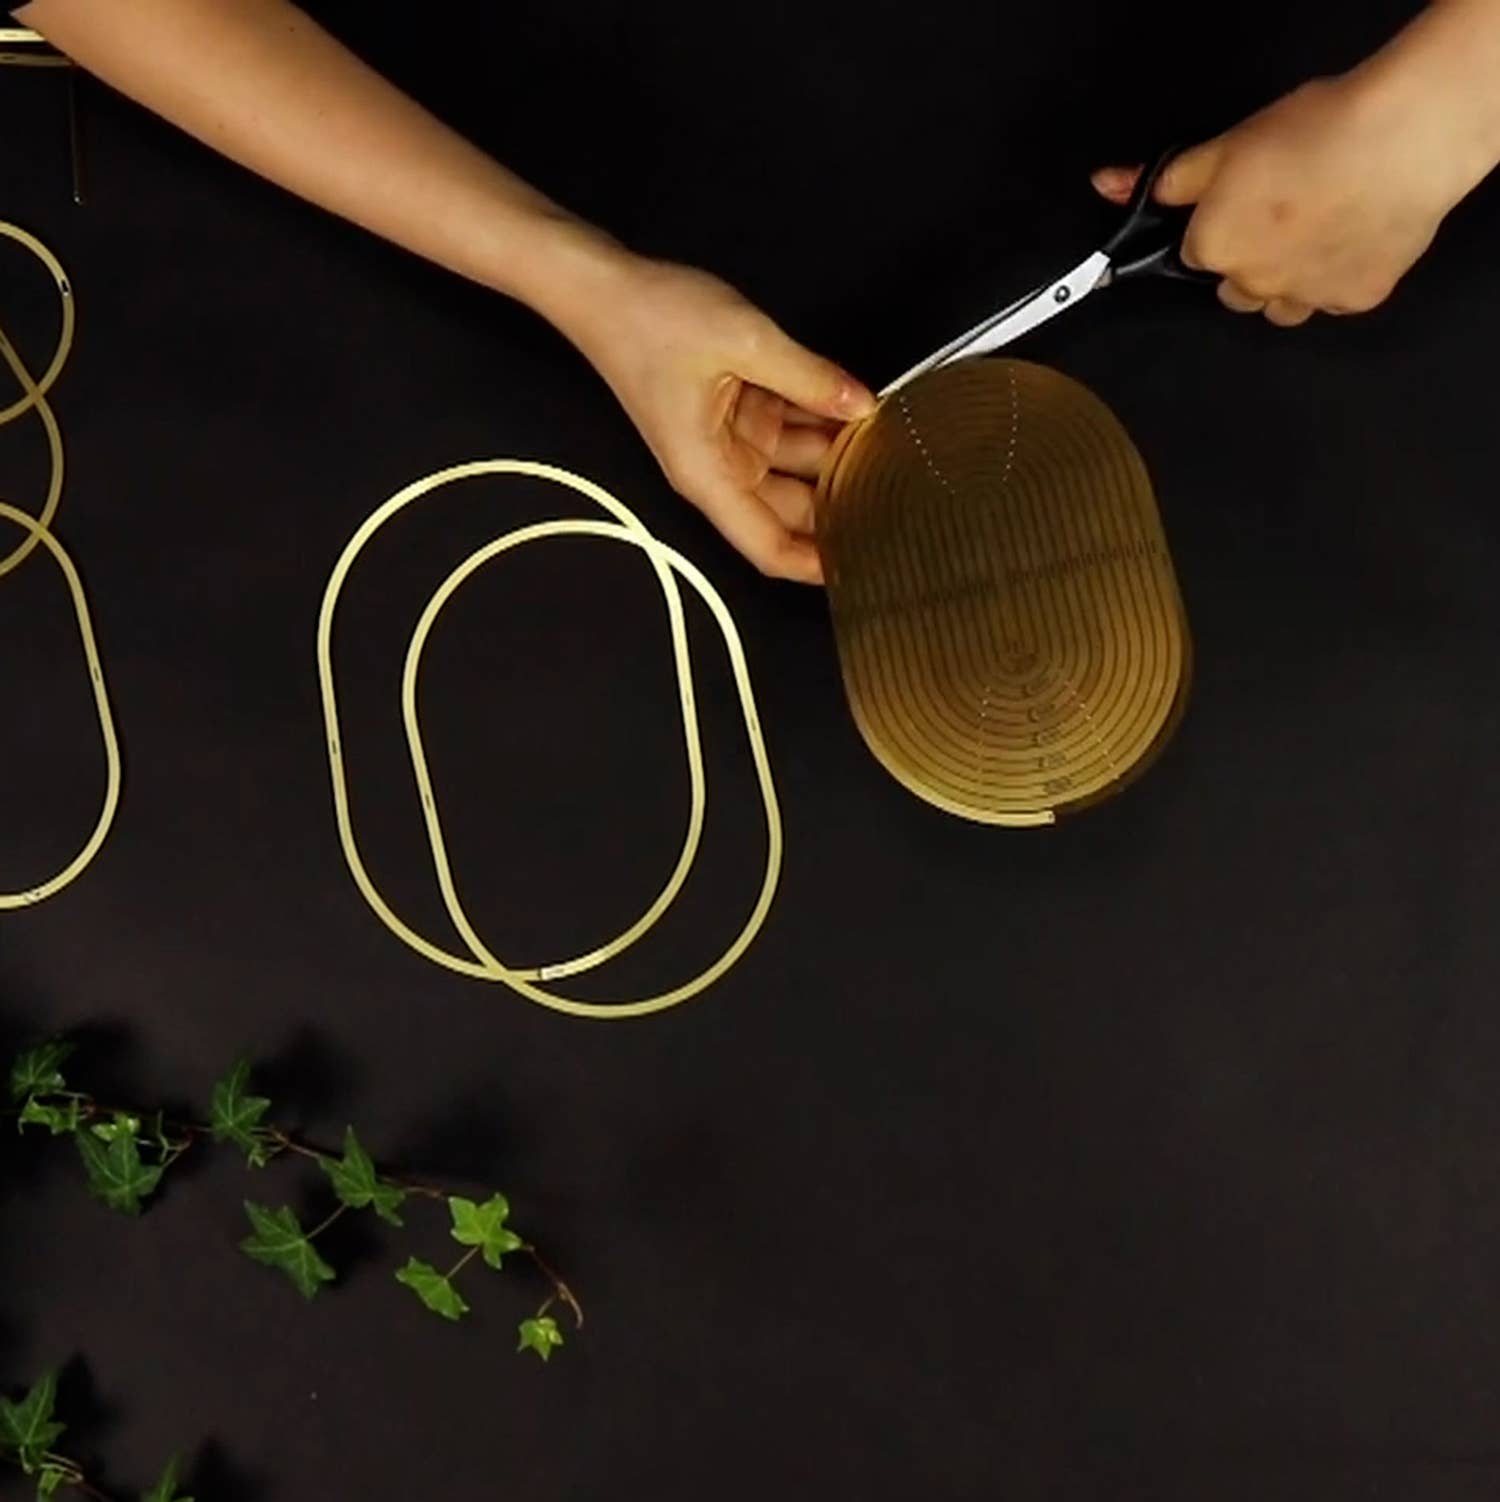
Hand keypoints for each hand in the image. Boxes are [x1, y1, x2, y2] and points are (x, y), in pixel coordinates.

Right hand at [561, 249, 874, 582]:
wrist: (601, 287)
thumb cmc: (652, 320)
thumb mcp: (743, 341)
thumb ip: (808, 377)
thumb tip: (863, 404)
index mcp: (710, 476)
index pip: (769, 547)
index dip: (817, 566)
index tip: (868, 567)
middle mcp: (720, 470)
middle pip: (793, 509)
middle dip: (841, 499)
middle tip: (903, 488)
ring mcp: (729, 442)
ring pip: (796, 465)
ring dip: (837, 452)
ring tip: (894, 440)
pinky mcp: (735, 412)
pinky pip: (787, 427)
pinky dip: (819, 417)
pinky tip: (861, 405)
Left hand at [1091, 69, 1484, 325]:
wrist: (1403, 139)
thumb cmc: (1313, 132)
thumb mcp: (1228, 144)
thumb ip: (1170, 177)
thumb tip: (1107, 187)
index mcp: (1214, 248)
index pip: (1197, 253)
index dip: (1218, 228)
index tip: (1243, 205)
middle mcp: (1251, 286)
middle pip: (1235, 289)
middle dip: (1249, 261)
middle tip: (1283, 215)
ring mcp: (1305, 299)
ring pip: (1280, 307)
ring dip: (1287, 281)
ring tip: (1317, 232)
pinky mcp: (1354, 301)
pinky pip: (1333, 300)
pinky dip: (1338, 276)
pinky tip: (1355, 238)